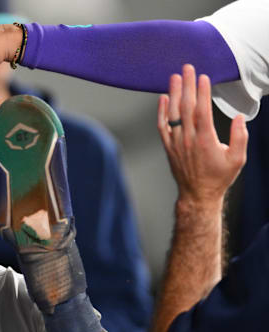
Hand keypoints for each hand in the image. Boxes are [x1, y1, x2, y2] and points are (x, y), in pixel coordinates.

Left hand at [157, 64, 247, 206]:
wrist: (197, 195)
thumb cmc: (219, 177)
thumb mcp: (238, 159)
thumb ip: (240, 137)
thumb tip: (238, 117)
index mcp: (206, 141)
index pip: (202, 111)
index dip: (202, 93)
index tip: (203, 77)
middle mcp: (188, 140)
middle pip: (186, 107)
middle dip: (187, 85)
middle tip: (187, 67)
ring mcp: (176, 143)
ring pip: (173, 114)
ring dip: (174, 93)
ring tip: (174, 77)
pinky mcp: (168, 147)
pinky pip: (162, 126)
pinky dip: (161, 111)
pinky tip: (163, 98)